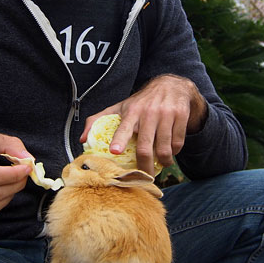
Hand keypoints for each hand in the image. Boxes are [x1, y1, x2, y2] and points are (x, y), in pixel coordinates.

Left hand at [80, 74, 207, 173]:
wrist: (173, 85)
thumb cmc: (143, 101)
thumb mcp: (121, 106)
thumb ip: (99, 120)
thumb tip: (81, 139)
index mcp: (132, 111)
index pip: (124, 126)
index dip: (120, 139)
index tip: (115, 151)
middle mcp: (149, 112)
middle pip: (146, 146)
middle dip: (145, 166)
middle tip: (145, 176)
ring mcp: (167, 114)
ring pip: (165, 148)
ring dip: (163, 161)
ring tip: (162, 163)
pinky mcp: (181, 116)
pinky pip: (178, 143)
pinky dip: (174, 152)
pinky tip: (170, 151)